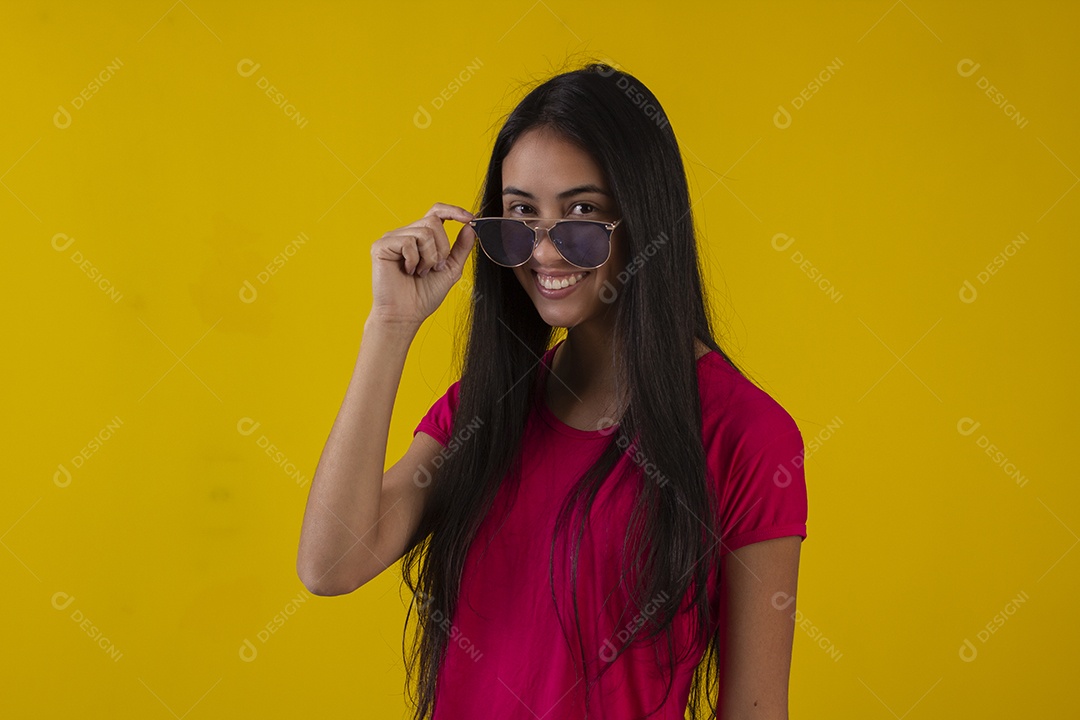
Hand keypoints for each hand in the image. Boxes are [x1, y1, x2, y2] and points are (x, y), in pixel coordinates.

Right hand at [368, 203, 475, 329]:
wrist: (406, 314)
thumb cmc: (424, 295)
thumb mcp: (450, 269)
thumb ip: (461, 248)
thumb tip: (470, 227)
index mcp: (421, 238)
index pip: (437, 212)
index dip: (453, 210)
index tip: (469, 218)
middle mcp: (406, 234)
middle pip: (433, 221)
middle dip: (442, 248)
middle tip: (434, 268)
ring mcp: (393, 238)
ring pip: (423, 231)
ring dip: (429, 257)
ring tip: (420, 272)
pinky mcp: (381, 246)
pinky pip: (408, 241)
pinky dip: (414, 259)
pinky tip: (408, 271)